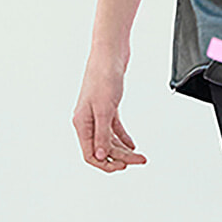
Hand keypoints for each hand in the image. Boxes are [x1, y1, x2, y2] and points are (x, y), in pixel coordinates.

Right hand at [73, 54, 147, 171]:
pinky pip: (114, 129)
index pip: (90, 154)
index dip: (106, 164)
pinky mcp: (107, 107)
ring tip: (140, 155)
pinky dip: (123, 137)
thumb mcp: (104, 109)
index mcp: (81, 123)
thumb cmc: (104, 76)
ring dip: (124, 149)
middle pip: (103, 149)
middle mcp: (87, 120)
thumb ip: (102, 134)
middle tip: (140, 160)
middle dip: (122, 157)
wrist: (110, 54)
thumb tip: (101, 156)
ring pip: (109, 140)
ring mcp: (96, 114)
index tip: (123, 167)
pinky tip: (132, 144)